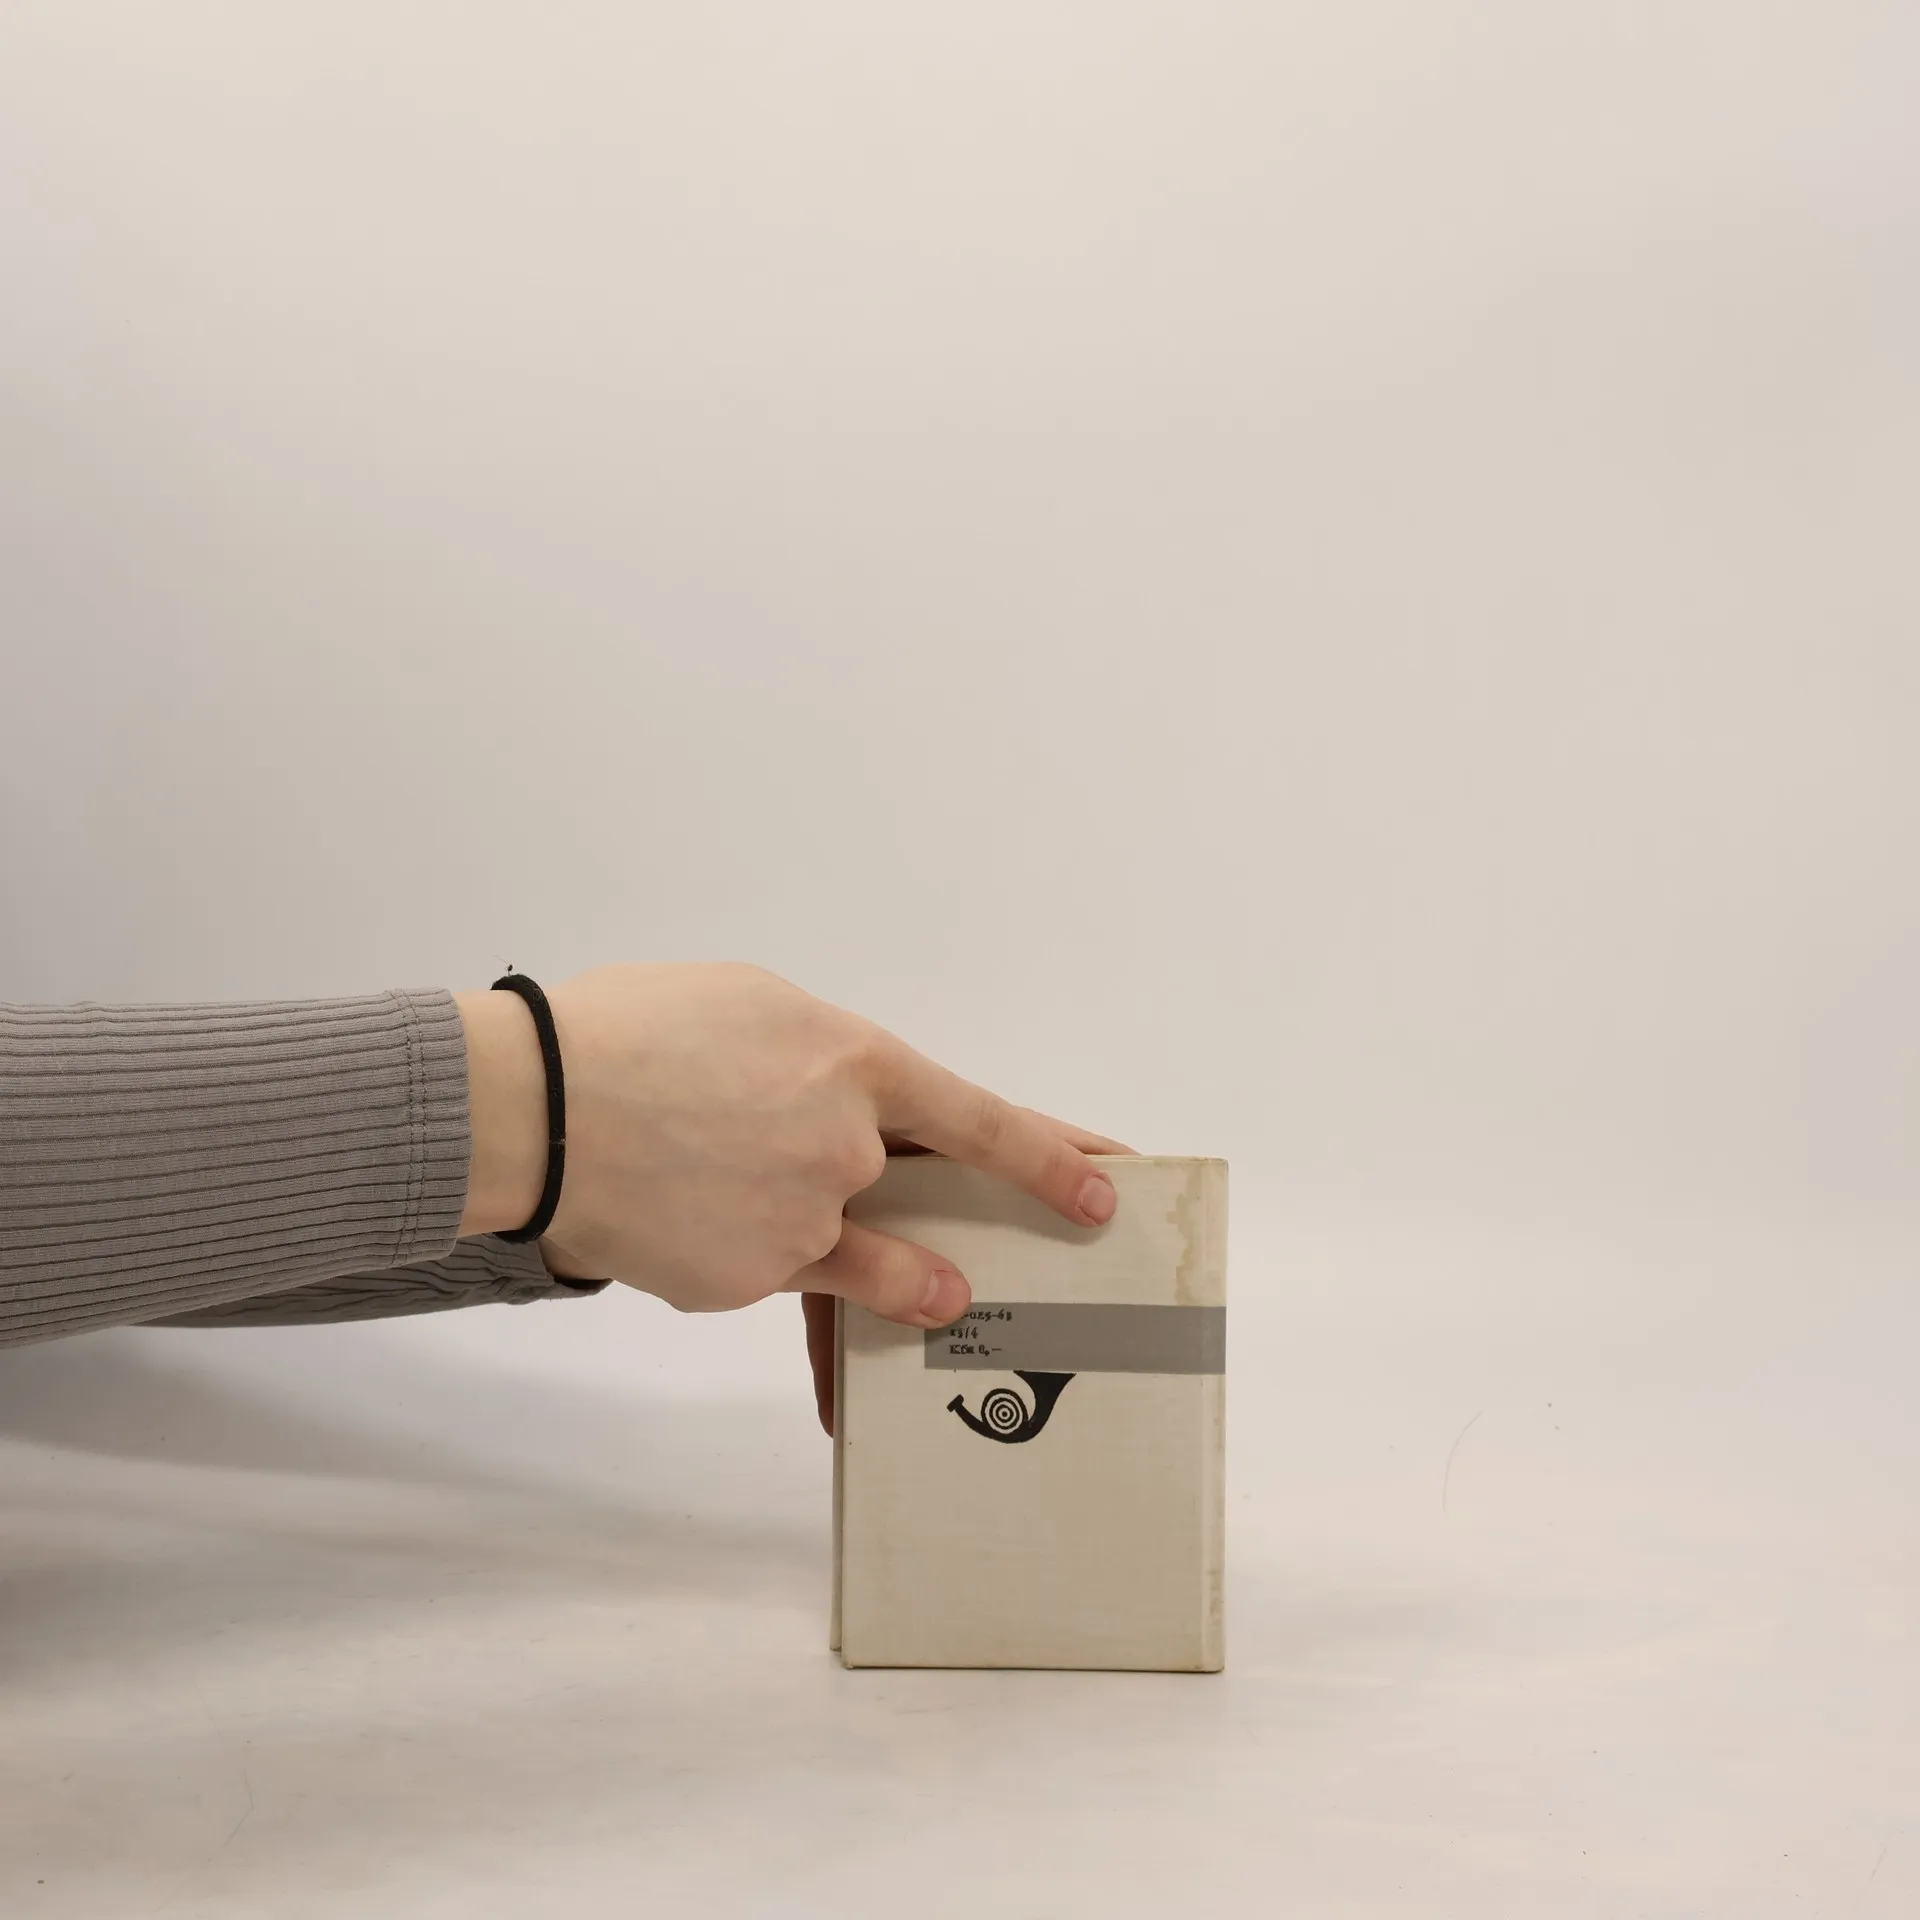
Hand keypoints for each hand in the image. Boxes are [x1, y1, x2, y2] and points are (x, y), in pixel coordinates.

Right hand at [456, 966, 1129, 1410]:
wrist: (532, 1110)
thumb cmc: (629, 1030)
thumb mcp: (747, 1004)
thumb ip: (815, 1055)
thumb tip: (835, 1098)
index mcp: (853, 1061)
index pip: (981, 1118)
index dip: (1050, 1156)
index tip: (1104, 1189)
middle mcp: (846, 1149)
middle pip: (929, 1195)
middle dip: (980, 1215)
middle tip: (1040, 1236)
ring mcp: (802, 1222)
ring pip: (876, 1264)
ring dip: (917, 1285)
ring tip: (944, 1298)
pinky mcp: (750, 1278)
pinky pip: (778, 1276)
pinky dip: (757, 1259)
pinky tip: (714, 1234)